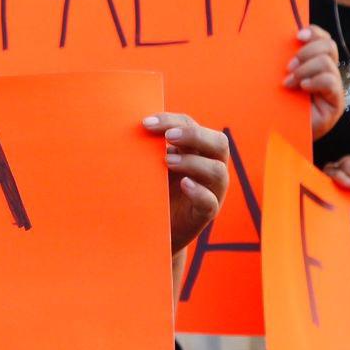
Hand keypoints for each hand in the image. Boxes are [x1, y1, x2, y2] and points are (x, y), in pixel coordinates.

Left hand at [144, 113, 228, 253]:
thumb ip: (148, 147)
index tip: (146, 123)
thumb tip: (132, 127)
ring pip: (217, 171)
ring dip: (192, 162)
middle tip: (169, 136)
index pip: (192, 125)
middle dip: (194, 135)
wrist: (152, 229)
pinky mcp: (206, 213)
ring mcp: (212, 190)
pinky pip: (210, 201)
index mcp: (197, 149)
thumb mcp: (151, 165)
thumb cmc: (151, 188)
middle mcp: (210, 166)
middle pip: (218, 143)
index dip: (171, 120)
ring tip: (167, 161)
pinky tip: (184, 184)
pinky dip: (198, 191)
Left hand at [284, 26, 345, 139]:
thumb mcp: (278, 81)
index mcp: (314, 64)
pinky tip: (302, 88)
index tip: (298, 35)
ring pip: (327, 62)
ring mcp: (333, 87)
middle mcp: (327, 73)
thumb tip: (276, 42)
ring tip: (290, 83)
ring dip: (305, 69)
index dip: (314, 32)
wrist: (282, 137)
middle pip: (328, 46)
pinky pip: (331, 81)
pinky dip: (315, 81)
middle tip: (288, 67)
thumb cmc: (277, 107)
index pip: (322, 39)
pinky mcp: (336, 102)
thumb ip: (283, 64)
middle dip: (307, 51)